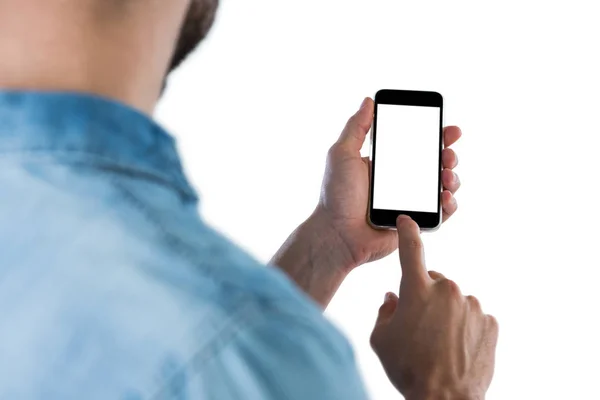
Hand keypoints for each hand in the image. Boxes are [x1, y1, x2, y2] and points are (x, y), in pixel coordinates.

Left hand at [316, 97, 461, 268]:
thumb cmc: (335, 196)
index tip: (451, 130)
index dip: (436, 135)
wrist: (336, 234)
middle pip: (436, 163)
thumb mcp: (341, 154)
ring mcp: (409, 202)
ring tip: (447, 176)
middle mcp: (401, 181)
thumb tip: (368, 100)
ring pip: (442, 186)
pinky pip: (440, 213)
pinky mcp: (415, 222)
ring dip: (452, 178)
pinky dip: (449, 204)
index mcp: (386, 164)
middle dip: (449, 155)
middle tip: (448, 154)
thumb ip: (356, 127)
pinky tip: (445, 197)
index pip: (417, 144)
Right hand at [370, 216, 497, 399]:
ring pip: (454, 301)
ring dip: (446, 313)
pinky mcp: (489, 323)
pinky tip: (455, 347)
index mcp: (417, 290)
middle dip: (425, 295)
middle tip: (419, 325)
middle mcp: (447, 291)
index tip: (407, 220)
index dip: (408, 232)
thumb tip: (392, 299)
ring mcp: (472, 306)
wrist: (445, 399)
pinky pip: (473, 317)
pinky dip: (464, 327)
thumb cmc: (408, 369)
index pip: (411, 250)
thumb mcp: (381, 340)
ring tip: (438, 342)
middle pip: (434, 281)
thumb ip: (385, 311)